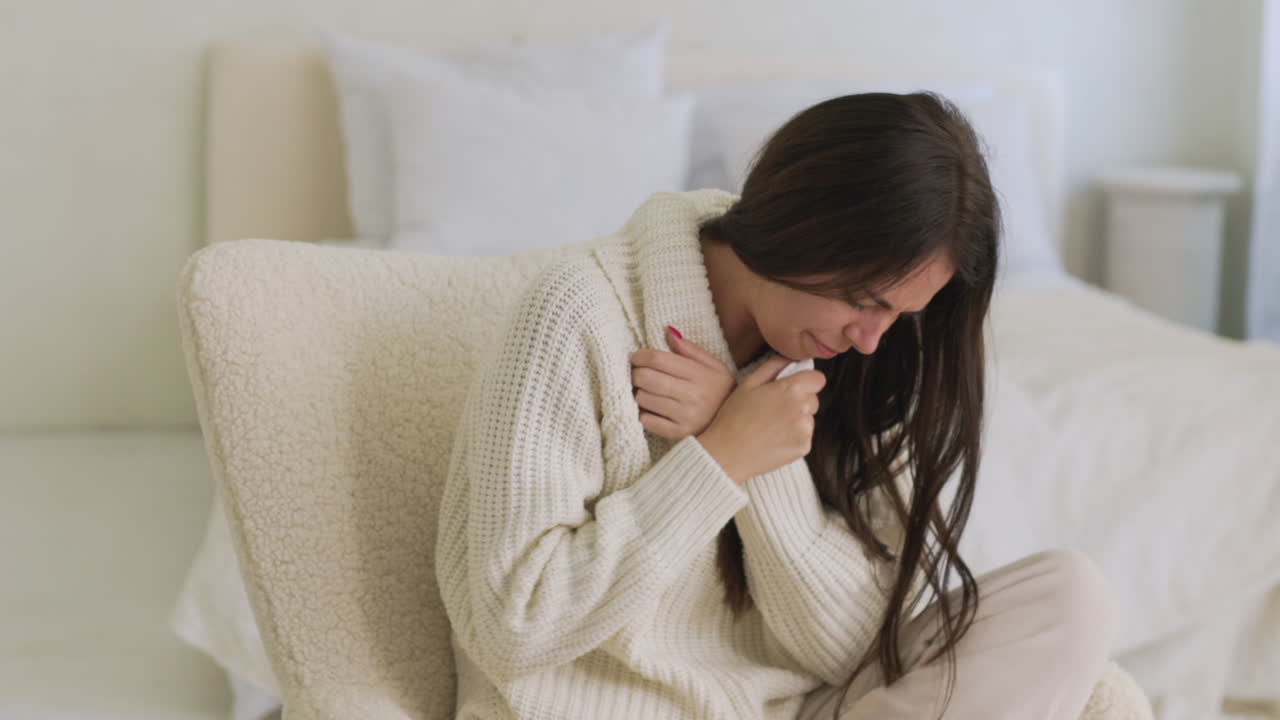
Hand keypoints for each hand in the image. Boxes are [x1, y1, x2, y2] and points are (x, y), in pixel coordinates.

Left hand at [630, 326, 737, 440]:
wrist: (739, 425)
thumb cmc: (722, 392)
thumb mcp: (715, 366)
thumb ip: (691, 349)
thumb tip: (668, 331)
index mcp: (701, 375)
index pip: (658, 359)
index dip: (640, 356)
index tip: (636, 357)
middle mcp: (693, 396)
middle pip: (646, 377)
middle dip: (636, 373)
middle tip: (638, 373)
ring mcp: (686, 417)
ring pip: (643, 398)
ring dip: (639, 393)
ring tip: (646, 391)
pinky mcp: (680, 434)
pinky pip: (647, 421)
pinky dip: (644, 414)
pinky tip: (651, 410)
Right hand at [696, 353, 825, 483]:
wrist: (727, 454)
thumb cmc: (734, 416)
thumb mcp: (748, 383)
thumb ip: (774, 366)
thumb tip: (791, 358)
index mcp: (791, 390)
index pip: (818, 378)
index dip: (806, 380)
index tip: (792, 386)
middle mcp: (803, 409)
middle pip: (813, 398)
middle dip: (799, 400)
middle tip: (773, 408)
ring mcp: (805, 430)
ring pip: (808, 418)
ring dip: (796, 419)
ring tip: (771, 425)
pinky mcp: (804, 448)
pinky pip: (804, 436)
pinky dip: (793, 436)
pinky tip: (774, 438)